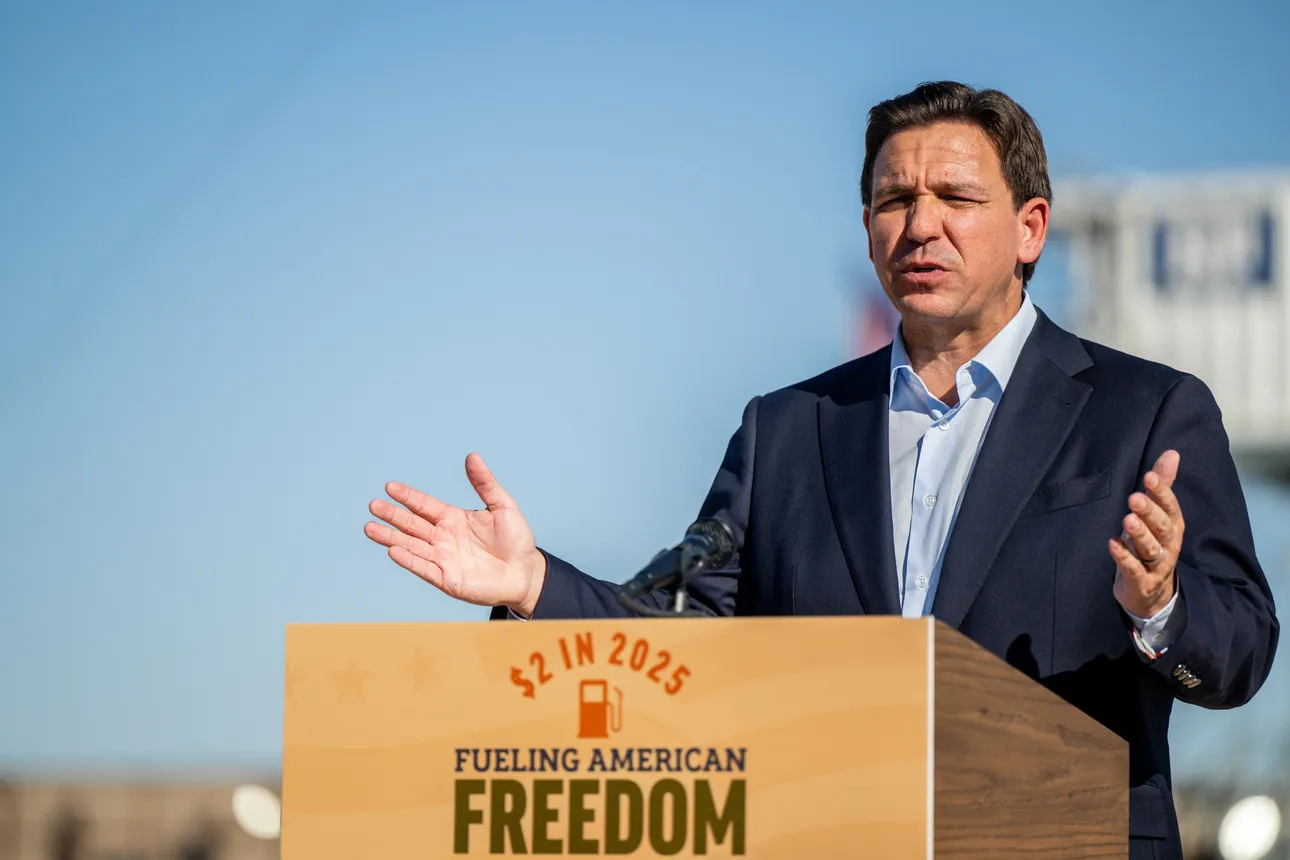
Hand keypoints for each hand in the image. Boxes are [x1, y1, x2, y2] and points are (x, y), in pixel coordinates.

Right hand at [364, 453, 546, 616]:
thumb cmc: (516, 539)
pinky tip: (393, 550)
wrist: (525, 573)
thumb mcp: (503, 506)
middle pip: (412, 524)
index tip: (389, 486)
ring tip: (370, 528)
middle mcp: (443, 537)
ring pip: (411, 546)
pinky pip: (423, 567)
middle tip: (373, 505)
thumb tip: (472, 456)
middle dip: (392, 515)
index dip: (407, 496)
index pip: (424, 505)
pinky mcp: (446, 579)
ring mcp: (443, 558)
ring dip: (391, 537)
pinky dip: (408, 560)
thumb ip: (485, 484)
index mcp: (453, 518)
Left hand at [1109, 449, 1184, 618]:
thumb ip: (1162, 486)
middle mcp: (1169, 545)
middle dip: (1150, 512)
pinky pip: (1134, 569)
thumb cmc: (1152, 546)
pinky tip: (1112, 544)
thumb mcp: (1157, 516)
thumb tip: (1172, 454)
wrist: (1150, 593)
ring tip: (1126, 519)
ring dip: (1139, 534)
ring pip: (1151, 549)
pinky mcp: (1142, 582)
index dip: (1162, 493)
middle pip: (1162, 528)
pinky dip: (1124, 557)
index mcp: (1173, 527)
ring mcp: (1157, 566)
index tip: (1149, 476)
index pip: (1171, 508)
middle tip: (1134, 498)